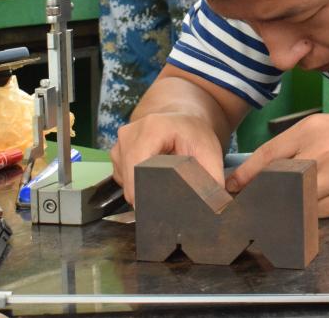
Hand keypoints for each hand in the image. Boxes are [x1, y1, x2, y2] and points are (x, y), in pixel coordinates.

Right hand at [110, 112, 224, 206]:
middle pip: (130, 180)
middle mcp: (130, 134)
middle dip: (147, 196)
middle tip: (167, 202)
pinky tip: (153, 176)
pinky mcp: (116, 153)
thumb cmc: (195, 135)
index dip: (148, 194)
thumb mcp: (210, 154)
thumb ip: (211, 180)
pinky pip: (123, 179)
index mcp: (151, 129)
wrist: (183, 119)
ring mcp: (120, 143)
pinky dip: (137, 184)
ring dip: (142, 189)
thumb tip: (211, 208)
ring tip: (162, 182)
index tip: (161, 209)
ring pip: (126, 182)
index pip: (139, 171)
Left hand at [226, 112, 328, 216]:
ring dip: (281, 209)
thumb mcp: (327, 125)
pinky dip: (305, 217)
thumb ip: (298, 141)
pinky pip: (316, 214)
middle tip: (248, 205)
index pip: (267, 155)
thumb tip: (269, 164)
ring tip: (272, 214)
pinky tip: (300, 217)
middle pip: (276, 181)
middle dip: (260, 195)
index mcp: (310, 130)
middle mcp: (318, 153)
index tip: (232, 187)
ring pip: (294, 201)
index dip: (246, 175)